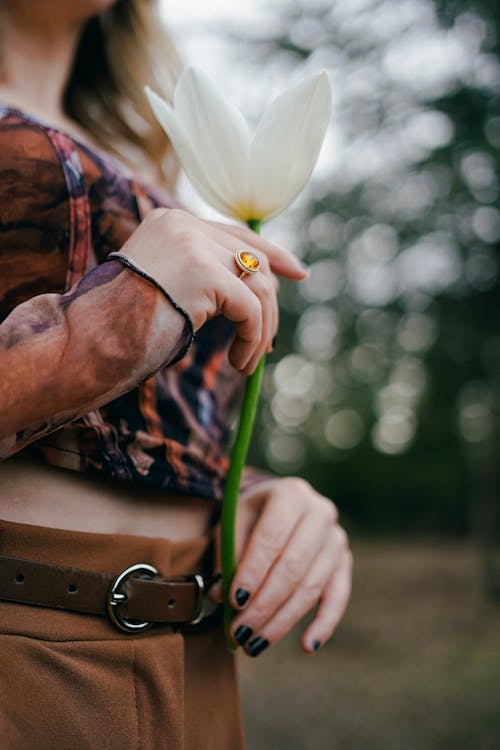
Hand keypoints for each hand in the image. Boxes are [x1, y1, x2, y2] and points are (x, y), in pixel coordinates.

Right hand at [118, 208, 306, 374]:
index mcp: (172, 222)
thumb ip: (198, 275)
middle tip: (268, 343)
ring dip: (261, 331)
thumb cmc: (118, 327)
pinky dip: (252, 339)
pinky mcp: (204, 273)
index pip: (235, 233)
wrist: (88, 340)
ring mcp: (194, 245)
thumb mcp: (162, 288)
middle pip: (253, 259)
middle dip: (270, 305)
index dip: (271, 253)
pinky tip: (239, 363)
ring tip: (247, 364)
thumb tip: (250, 291)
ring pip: (258, 285)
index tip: (297, 272)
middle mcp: (184, 225)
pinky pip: (250, 309)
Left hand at [209, 477, 352, 655]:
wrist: (278, 505)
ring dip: (282, 621)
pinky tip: (307, 647)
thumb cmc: (250, 517)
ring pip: (311, 587)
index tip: (234, 601)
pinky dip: (324, 624)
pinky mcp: (344, 562)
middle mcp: (320, 513)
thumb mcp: (233, 524)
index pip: (272, 538)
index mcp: (290, 495)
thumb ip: (227, 557)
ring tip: (254, 645)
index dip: (253, 572)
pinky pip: (338, 597)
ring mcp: (336, 539)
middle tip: (239, 632)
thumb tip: (221, 598)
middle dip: (264, 604)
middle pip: (293, 567)